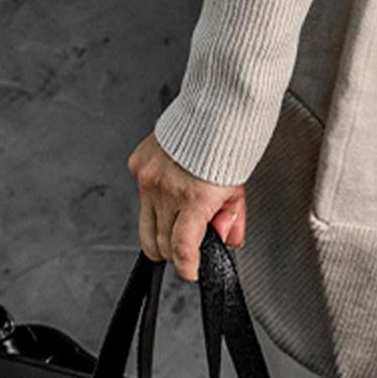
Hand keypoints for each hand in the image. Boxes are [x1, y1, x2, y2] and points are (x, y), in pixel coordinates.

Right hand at [126, 131, 246, 282]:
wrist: (217, 106)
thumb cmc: (231, 143)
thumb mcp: (238, 187)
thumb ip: (231, 219)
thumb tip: (225, 241)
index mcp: (196, 198)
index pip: (182, 249)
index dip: (187, 267)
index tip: (191, 271)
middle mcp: (167, 190)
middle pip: (161, 243)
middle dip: (176, 251)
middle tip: (190, 243)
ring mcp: (148, 178)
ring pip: (146, 226)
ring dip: (161, 233)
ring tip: (180, 222)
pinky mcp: (138, 165)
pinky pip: (141, 196)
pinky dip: (154, 201)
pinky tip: (171, 190)